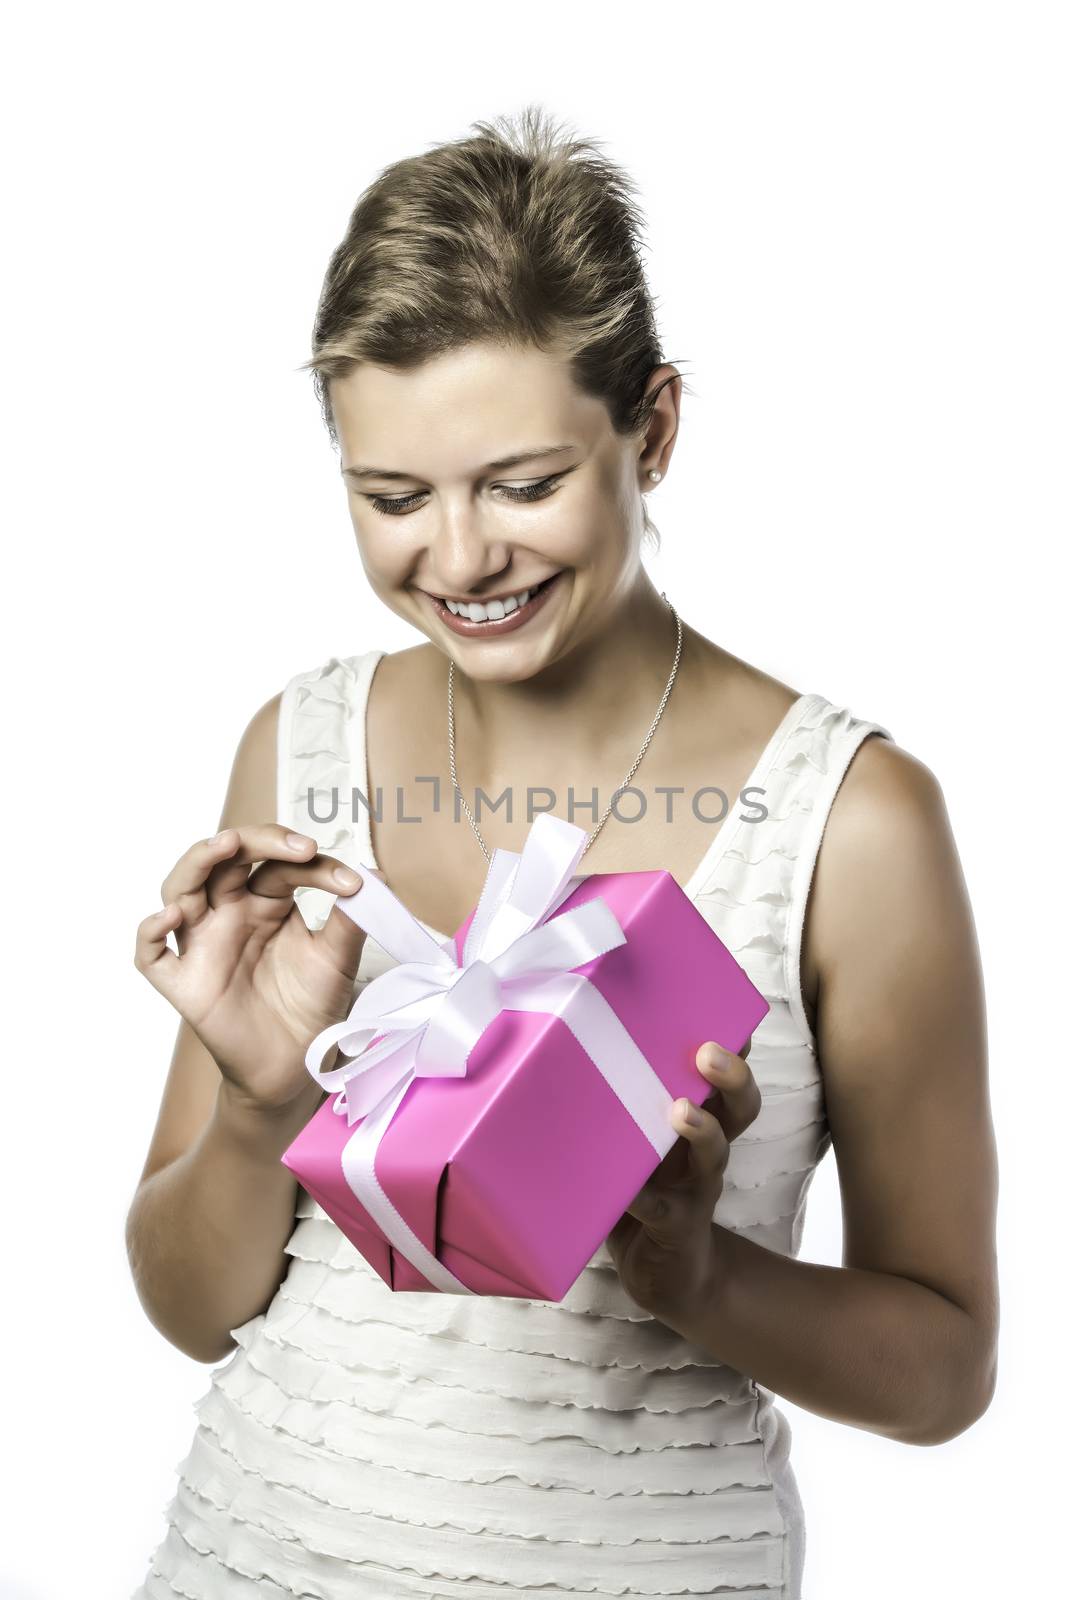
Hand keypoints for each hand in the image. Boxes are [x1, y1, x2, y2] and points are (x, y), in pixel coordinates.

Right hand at [134, 824, 378, 1115]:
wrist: (299, 1065)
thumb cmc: (311, 1005)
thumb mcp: (337, 957)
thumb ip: (349, 919)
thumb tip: (373, 876)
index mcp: (264, 902)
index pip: (277, 865)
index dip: (312, 865)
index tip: (352, 882)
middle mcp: (228, 915)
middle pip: (224, 860)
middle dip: (256, 841)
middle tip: (297, 846)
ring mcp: (203, 946)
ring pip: (180, 888)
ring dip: (197, 861)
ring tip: (225, 845)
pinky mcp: (185, 983)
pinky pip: (151, 955)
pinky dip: (151, 931)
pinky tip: (172, 916)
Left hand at [605, 1038, 761, 1323]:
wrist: (664, 1274)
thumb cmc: (640, 1188)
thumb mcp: (632, 1141)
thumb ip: (612, 1101)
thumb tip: (554, 1039)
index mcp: (699, 1119)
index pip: (726, 1075)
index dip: (735, 1044)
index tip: (730, 1013)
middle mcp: (706, 1148)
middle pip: (740, 1106)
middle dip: (732, 1076)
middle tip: (709, 1051)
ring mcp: (696, 1188)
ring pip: (715, 1153)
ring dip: (702, 1130)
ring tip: (682, 1110)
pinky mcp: (675, 1225)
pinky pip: (660, 1208)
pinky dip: (641, 1197)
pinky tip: (625, 1191)